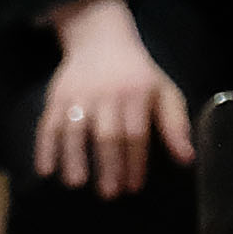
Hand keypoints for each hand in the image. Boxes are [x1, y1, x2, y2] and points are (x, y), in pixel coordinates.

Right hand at [35, 0, 191, 195]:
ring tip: (76, 184)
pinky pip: (48, 124)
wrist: (101, 39)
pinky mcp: (57, 98)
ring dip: (73, 158)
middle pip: (106, 134)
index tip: (133, 187)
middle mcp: (106, 94)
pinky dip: (45, 148)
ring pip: (74, 129)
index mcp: (136, 93)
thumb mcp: (163, 92)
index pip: (136, 132)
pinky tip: (46, 171)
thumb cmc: (136, 75)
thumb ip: (175, 125)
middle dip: (108, 165)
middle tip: (108, 194)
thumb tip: (187, 159)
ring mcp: (79, 95)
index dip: (135, 161)